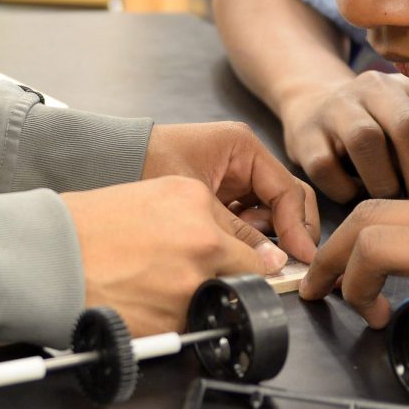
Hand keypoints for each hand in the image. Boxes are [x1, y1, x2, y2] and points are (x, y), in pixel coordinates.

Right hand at [63, 177, 285, 335]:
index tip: (231, 264)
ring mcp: (192, 283)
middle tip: (189, 279)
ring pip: (215, 300)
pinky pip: (188, 326)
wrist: (49, 256)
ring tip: (151, 289)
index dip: (234, 255)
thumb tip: (217, 241)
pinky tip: (141, 304)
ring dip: (195, 301)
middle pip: (243, 271)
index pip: (243, 237)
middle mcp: (202, 239)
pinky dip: (170, 321)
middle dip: (224, 278)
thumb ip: (189, 216)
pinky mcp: (176, 320)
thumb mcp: (146, 196)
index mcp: (194, 200)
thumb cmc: (83, 226)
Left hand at [142, 121, 320, 262]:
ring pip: (270, 212)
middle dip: (290, 230)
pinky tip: (230, 244)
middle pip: (287, 199)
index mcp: (242, 147)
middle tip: (288, 261)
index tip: (301, 255)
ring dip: (266, 235)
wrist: (107, 161)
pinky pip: (248, 219)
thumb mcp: (196, 198)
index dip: (298, 226)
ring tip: (244, 245)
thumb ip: (237, 229)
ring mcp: (234, 178)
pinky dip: (247, 235)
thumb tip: (273, 260)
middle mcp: (244, 160)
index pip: (287, 189)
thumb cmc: (144, 163)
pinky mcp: (222, 196)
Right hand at [278, 73, 408, 203]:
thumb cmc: (382, 132)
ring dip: (383, 183)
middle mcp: (379, 88)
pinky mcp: (305, 131)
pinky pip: (326, 165)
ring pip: (366, 141)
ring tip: (390, 205)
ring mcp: (339, 106)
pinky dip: (343, 189)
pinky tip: (354, 196)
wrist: (314, 105)